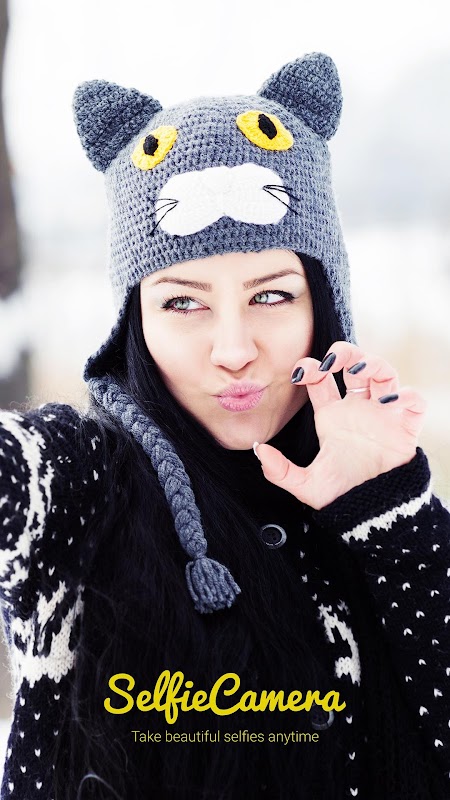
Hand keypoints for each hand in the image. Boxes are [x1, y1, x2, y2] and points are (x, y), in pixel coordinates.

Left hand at [254, 341, 426, 509]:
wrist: (372, 513)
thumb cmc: (341, 495)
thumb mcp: (306, 485)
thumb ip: (280, 471)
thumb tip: (260, 450)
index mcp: (332, 416)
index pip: (321, 380)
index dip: (311, 368)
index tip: (301, 372)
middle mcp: (357, 408)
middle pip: (354, 365)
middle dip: (344, 353)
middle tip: (331, 359)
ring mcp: (382, 414)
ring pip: (384, 373)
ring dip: (373, 363)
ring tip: (359, 369)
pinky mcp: (406, 427)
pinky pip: (414, 401)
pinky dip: (406, 395)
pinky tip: (389, 401)